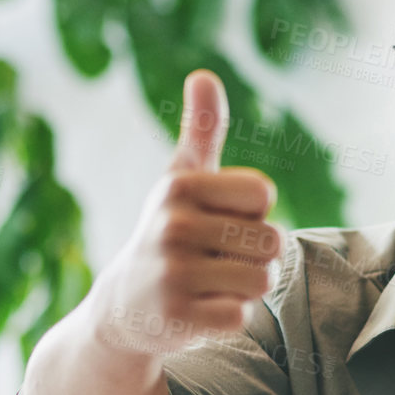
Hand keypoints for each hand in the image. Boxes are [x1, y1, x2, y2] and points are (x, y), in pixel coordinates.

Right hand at [84, 70, 282, 356]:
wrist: (123, 307)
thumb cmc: (167, 235)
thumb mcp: (179, 181)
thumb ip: (201, 131)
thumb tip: (204, 75)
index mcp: (179, 186)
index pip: (262, 194)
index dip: (251, 214)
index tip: (218, 223)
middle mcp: (172, 226)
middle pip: (270, 240)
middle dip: (252, 256)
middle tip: (213, 262)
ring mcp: (173, 273)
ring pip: (261, 280)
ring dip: (245, 289)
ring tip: (209, 286)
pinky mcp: (178, 317)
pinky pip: (241, 316)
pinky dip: (229, 318)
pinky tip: (199, 311)